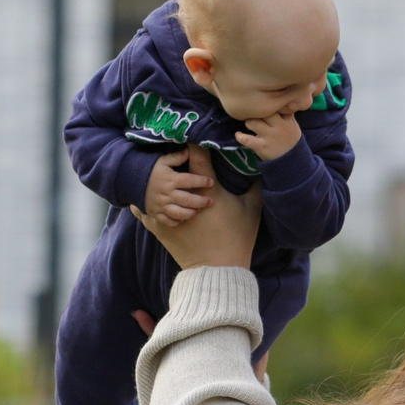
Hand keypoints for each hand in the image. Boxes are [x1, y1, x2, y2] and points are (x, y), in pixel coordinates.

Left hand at [136, 148, 261, 267]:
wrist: (219, 270)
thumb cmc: (237, 238)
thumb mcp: (252, 209)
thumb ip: (256, 185)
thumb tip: (263, 167)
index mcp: (206, 188)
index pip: (196, 153)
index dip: (195, 141)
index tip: (195, 134)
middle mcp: (183, 196)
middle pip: (171, 164)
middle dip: (173, 157)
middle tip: (175, 150)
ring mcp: (167, 211)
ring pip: (152, 183)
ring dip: (156, 176)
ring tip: (158, 170)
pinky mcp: (157, 225)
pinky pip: (141, 206)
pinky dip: (143, 197)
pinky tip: (146, 192)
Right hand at [142, 149, 213, 227]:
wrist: (131, 181)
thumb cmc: (150, 170)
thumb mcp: (162, 161)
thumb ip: (176, 157)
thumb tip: (189, 151)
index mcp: (170, 179)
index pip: (189, 180)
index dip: (201, 181)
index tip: (210, 182)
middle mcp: (166, 193)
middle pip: (187, 200)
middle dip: (201, 201)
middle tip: (211, 201)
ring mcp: (161, 205)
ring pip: (179, 213)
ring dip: (191, 213)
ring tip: (198, 210)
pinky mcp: (156, 213)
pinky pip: (168, 221)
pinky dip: (177, 221)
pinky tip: (184, 218)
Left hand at [235, 109, 301, 159]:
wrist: (290, 161)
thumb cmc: (288, 139)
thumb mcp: (292, 124)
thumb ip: (286, 111)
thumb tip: (279, 96)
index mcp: (287, 120)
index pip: (275, 106)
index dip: (266, 103)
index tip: (262, 103)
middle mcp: (279, 127)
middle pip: (263, 112)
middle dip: (256, 112)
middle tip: (255, 114)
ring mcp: (270, 137)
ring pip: (253, 122)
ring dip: (249, 122)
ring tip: (251, 125)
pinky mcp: (262, 147)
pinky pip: (247, 139)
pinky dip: (240, 136)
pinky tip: (238, 134)